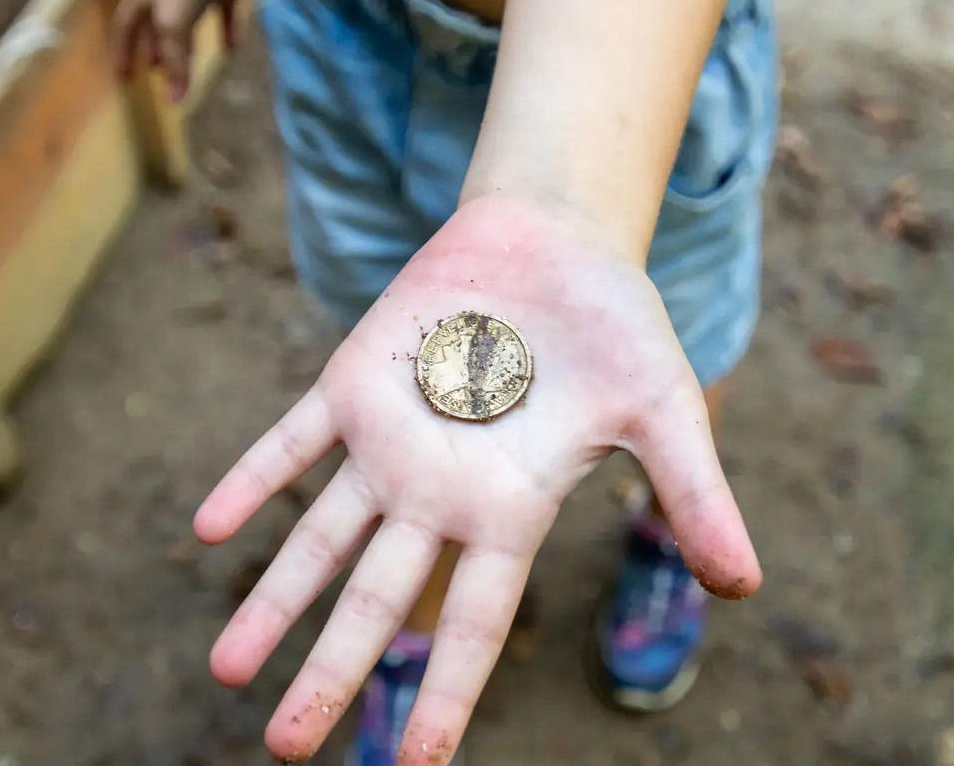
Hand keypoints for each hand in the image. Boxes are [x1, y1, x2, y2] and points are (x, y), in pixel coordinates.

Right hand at [111, 0, 256, 100]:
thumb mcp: (174, 19)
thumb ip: (175, 58)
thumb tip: (174, 100)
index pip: (126, 27)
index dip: (122, 51)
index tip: (122, 77)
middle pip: (156, 27)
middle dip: (154, 52)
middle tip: (154, 77)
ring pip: (187, 23)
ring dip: (185, 47)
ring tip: (185, 70)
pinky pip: (224, 15)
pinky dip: (226, 33)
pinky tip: (230, 50)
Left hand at [195, 196, 761, 764]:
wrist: (554, 241)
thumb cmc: (615, 327)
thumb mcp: (664, 411)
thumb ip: (694, 495)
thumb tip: (746, 585)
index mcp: (510, 511)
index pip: (472, 621)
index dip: (444, 692)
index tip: (413, 765)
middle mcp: (439, 493)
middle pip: (377, 600)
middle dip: (333, 671)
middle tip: (286, 747)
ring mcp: (390, 441)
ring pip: (321, 536)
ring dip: (273, 598)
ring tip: (224, 669)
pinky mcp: (353, 382)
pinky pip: (291, 440)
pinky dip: (253, 478)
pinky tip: (207, 527)